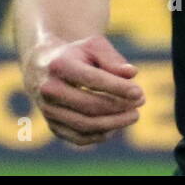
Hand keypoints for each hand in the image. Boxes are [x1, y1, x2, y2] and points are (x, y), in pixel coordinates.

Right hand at [23, 35, 144, 145]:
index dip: (118, 88)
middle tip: (141, 102)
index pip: (92, 80)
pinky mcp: (53, 125)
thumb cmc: (77, 54)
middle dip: (118, 106)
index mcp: (60, 66)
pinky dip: (101, 135)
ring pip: (84, 125)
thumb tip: (132, 73)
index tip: (139, 92)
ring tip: (134, 115)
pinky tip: (117, 126)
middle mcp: (49, 90)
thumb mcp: (94, 46)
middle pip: (89, 105)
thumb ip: (113, 59)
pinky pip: (79, 137)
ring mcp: (48, 110)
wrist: (43, 66)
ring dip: (113, 123)